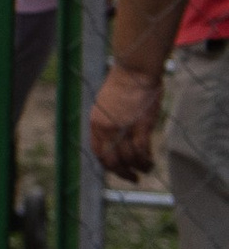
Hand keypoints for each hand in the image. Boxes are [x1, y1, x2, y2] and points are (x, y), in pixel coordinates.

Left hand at [90, 62, 165, 183]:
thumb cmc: (124, 84)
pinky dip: (146, 160)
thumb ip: (108, 122)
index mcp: (96, 123)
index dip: (108, 165)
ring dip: (139, 167)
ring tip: (147, 168)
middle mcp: (106, 128)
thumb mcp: (106, 104)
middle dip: (122, 173)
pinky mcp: (140, 126)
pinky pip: (142, 152)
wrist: (134, 70)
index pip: (98, 152)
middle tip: (133, 178)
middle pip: (112, 161)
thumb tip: (114, 139)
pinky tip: (151, 162)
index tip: (117, 170)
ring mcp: (122, 128)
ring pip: (129, 159)